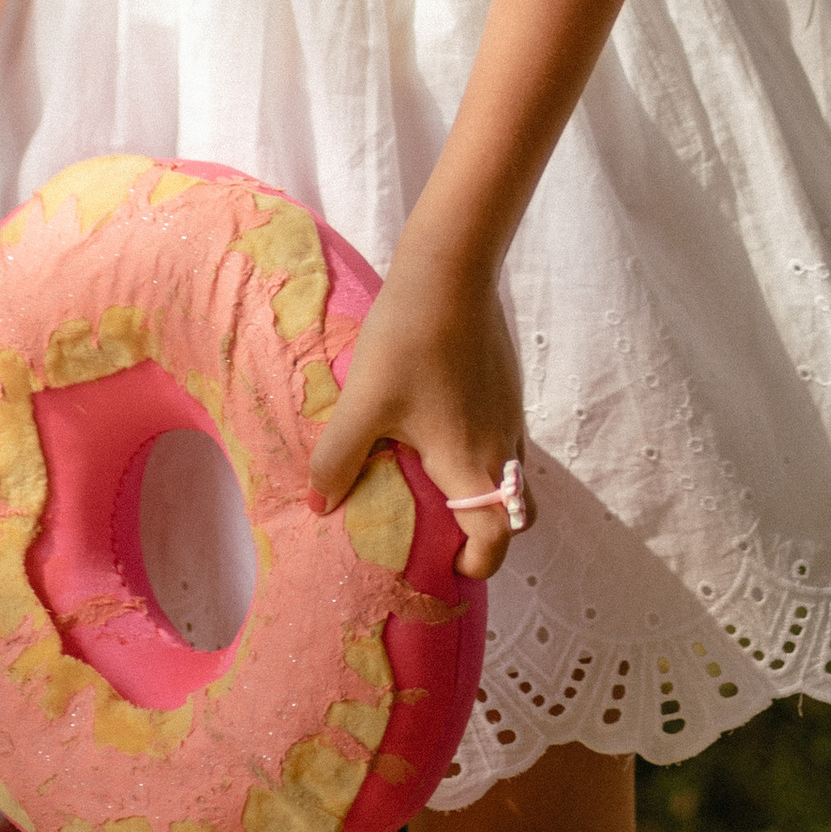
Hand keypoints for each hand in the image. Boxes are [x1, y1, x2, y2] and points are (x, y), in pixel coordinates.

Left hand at [307, 235, 527, 584]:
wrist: (451, 267)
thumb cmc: (409, 341)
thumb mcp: (364, 403)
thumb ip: (339, 458)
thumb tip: (320, 503)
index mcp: (472, 464)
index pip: (496, 542)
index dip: (475, 565)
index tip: (444, 564)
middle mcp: (502, 446)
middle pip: (510, 514)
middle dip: (481, 532)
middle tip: (437, 526)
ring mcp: (509, 412)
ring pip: (505, 472)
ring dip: (475, 486)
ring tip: (425, 472)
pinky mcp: (505, 383)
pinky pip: (498, 435)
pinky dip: (475, 447)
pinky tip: (433, 418)